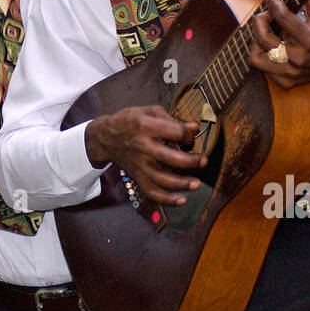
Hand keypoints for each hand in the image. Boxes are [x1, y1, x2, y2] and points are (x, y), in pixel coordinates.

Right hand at [85, 106, 205, 206]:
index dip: (189, 134)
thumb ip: (172, 119)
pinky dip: (166, 199)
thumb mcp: (149, 111)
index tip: (192, 134)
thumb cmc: (130, 121)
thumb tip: (194, 128)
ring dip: (181, 184)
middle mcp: (140, 146)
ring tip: (196, 184)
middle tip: (203, 161)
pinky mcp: (136, 176)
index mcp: (144, 125)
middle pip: (168, 158)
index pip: (174, 132)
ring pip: (160, 179)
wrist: (106, 137)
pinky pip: (151, 192)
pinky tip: (182, 199)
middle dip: (189, 162)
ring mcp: (137, 163)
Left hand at [247, 0, 309, 87]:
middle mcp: (299, 59)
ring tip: (264, 32)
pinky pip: (263, 68)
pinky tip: (269, 46)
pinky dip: (262, 55)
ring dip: (256, 41)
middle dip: (260, 21)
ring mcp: (291, 73)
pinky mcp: (286, 82)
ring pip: (257, 57)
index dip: (274, 4)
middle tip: (265, 14)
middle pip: (264, 38)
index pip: (284, 19)